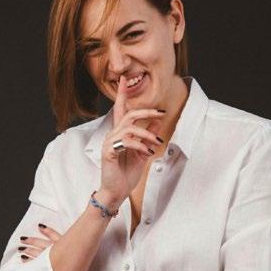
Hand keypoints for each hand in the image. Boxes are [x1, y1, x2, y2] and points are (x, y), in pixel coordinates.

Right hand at [99, 74, 165, 203]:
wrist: (115, 192)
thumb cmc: (125, 174)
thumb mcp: (142, 153)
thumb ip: (147, 137)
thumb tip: (156, 123)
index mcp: (119, 134)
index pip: (120, 110)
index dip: (122, 94)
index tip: (124, 79)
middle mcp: (112, 135)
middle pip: (128, 114)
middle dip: (146, 111)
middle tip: (162, 113)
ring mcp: (109, 143)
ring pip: (129, 128)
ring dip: (147, 134)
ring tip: (157, 143)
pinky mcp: (109, 152)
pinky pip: (126, 142)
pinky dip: (140, 146)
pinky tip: (148, 152)